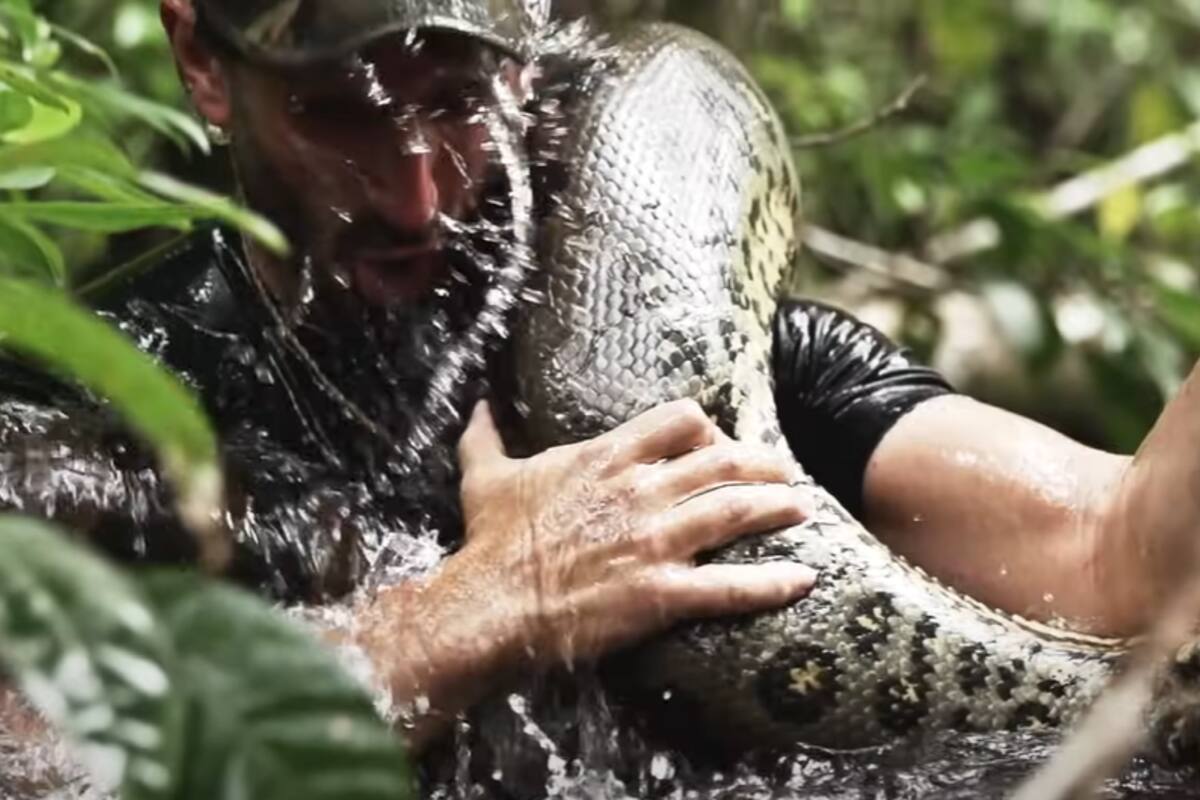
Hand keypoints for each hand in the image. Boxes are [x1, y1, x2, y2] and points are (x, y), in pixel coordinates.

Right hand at [356, 399, 815, 750]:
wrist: (490, 604)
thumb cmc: (491, 541)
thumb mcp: (486, 477)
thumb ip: (486, 436)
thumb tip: (477, 404)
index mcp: (607, 458)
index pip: (681, 420)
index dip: (709, 428)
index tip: (719, 442)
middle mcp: (641, 491)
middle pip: (724, 461)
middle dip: (764, 462)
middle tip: (788, 471)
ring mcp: (655, 541)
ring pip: (736, 511)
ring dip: (778, 507)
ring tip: (805, 508)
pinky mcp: (662, 593)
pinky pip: (730, 587)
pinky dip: (771, 583)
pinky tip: (804, 580)